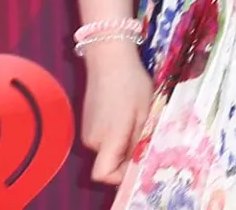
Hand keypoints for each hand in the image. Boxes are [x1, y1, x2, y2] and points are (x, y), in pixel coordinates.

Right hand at [79, 45, 154, 184]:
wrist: (109, 59)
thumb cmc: (131, 83)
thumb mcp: (145, 112)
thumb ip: (141, 139)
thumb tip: (141, 161)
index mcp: (108, 138)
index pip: (103, 174)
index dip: (121, 175)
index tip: (139, 162)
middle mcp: (93, 140)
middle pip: (110, 162)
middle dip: (129, 155)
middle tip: (147, 134)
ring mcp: (87, 131)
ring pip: (108, 150)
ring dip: (124, 142)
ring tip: (139, 119)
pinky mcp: (88, 123)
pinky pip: (104, 138)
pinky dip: (117, 134)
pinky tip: (128, 114)